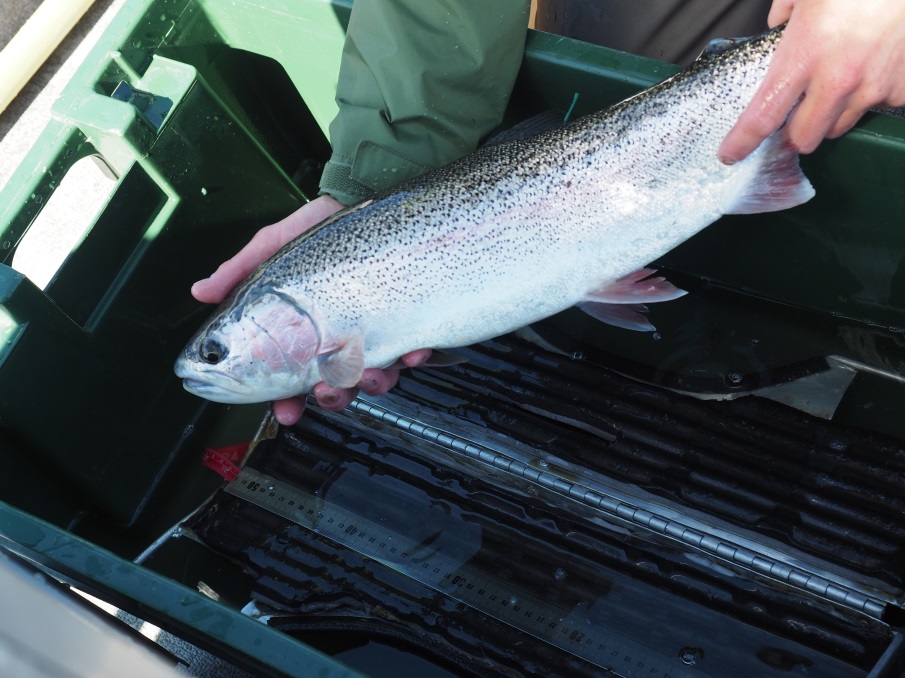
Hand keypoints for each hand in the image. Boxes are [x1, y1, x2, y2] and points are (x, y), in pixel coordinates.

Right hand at [192, 195, 430, 424]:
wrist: (363, 202)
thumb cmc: (318, 229)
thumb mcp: (274, 246)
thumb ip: (240, 272)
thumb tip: (200, 292)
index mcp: (305, 335)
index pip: (292, 379)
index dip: (288, 401)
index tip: (286, 412)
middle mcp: (341, 340)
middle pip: (336, 387)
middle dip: (334, 397)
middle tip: (329, 389)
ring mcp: (376, 335)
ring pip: (375, 379)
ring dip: (374, 383)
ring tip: (373, 370)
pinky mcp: (406, 323)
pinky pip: (413, 353)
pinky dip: (413, 358)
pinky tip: (412, 352)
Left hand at [718, 0, 904, 163]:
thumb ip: (786, 10)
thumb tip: (779, 23)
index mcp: (804, 55)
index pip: (762, 117)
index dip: (742, 142)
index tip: (731, 153)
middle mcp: (837, 79)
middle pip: (803, 138)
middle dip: (795, 131)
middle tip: (796, 112)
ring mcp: (872, 87)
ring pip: (839, 126)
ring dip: (831, 114)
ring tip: (839, 80)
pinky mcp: (902, 88)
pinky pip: (878, 108)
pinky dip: (871, 96)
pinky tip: (872, 68)